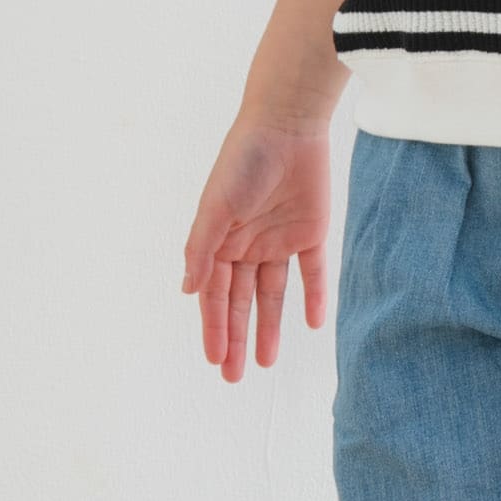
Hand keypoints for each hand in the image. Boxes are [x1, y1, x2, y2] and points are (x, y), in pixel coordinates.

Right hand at [181, 114, 331, 382]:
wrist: (288, 124)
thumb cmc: (243, 160)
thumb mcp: (216, 207)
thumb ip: (202, 249)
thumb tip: (187, 290)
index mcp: (220, 239)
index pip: (215, 294)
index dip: (214, 327)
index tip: (216, 360)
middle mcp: (247, 244)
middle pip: (240, 302)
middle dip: (236, 338)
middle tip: (234, 376)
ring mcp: (279, 240)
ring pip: (272, 295)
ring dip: (269, 328)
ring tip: (265, 362)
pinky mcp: (311, 233)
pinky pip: (313, 273)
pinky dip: (314, 298)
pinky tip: (312, 325)